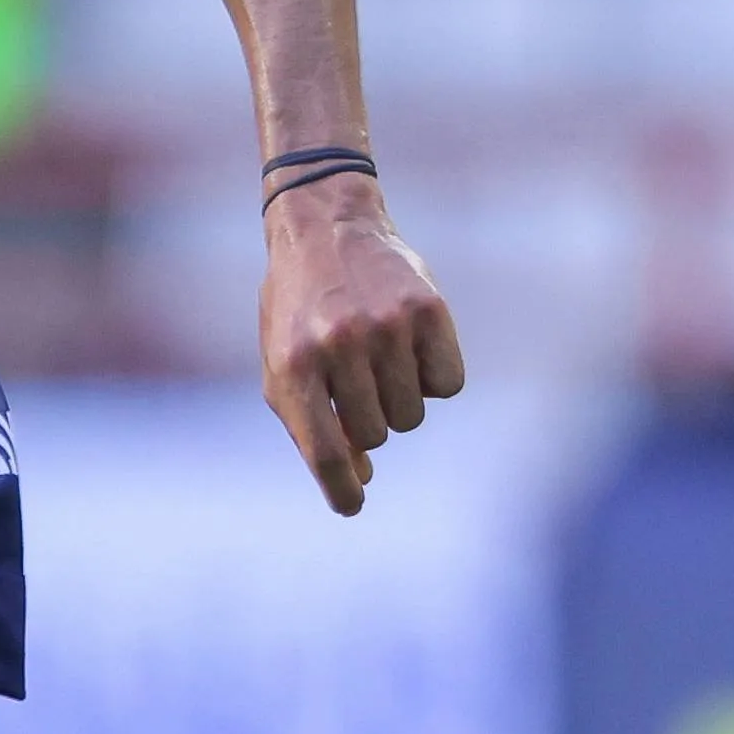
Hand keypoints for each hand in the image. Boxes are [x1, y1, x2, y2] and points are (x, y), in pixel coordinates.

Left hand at [261, 170, 462, 515]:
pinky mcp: (429, 310)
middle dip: (368, 425)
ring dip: (399, 402)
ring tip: (378, 361)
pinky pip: (448, 385)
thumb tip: (359, 478)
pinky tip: (411, 348)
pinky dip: (434, 379)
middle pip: (376, 436)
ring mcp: (387, 325)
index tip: (352, 506)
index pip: (326, 451)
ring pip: (413, 415)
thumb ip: (311, 425)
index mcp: (295, 363)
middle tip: (355, 384)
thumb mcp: (285, 364)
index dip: (341, 490)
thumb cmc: (300, 311)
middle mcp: (341, 344)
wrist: (327, 227)